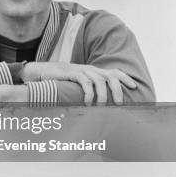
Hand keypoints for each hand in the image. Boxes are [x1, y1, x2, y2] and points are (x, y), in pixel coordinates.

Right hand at [21, 62, 136, 104]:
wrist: (41, 72)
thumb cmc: (60, 81)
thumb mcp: (77, 83)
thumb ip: (88, 89)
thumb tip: (99, 103)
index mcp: (93, 71)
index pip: (114, 72)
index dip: (125, 78)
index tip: (134, 87)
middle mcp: (90, 69)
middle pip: (111, 77)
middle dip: (118, 90)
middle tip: (119, 103)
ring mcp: (81, 70)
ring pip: (100, 80)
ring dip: (103, 95)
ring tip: (101, 106)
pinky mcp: (72, 73)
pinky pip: (85, 82)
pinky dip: (88, 93)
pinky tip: (87, 102)